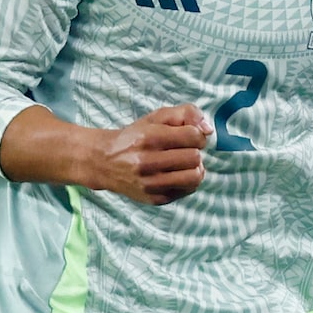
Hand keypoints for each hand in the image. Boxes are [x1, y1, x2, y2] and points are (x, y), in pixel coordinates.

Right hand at [0, 104, 207, 203]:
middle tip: (184, 150)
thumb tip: (209, 129)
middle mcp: (148, 162)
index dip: (196, 135)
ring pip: (194, 177)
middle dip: (194, 152)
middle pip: (195, 157)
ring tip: (185, 164)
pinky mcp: (153, 199)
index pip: (194, 137)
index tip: (188, 137)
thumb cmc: (134, 136)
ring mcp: (150, 184)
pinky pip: (186, 191)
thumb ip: (186, 113)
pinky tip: (176, 175)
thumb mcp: (156, 117)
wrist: (103, 162)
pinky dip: (186, 182)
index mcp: (149, 138)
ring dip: (195, 168)